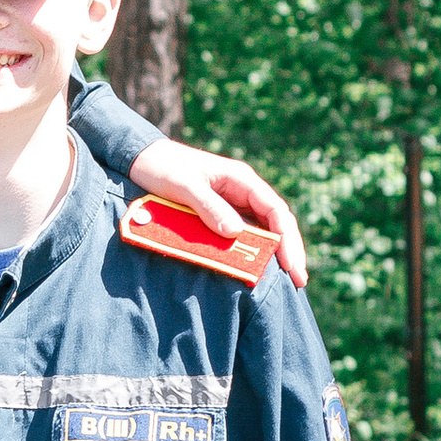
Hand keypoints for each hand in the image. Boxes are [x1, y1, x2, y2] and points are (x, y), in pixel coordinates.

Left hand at [129, 136, 308, 289]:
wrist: (141, 159)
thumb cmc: (163, 167)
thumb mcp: (185, 186)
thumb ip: (209, 207)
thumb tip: (236, 233)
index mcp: (242, 180)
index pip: (276, 211)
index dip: (286, 239)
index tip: (291, 266)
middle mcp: (243, 192)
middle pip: (277, 223)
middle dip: (290, 250)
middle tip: (299, 281)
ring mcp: (233, 203)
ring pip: (263, 230)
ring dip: (274, 253)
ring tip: (286, 281)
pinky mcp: (219, 214)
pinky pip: (243, 234)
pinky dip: (253, 251)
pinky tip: (256, 269)